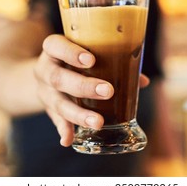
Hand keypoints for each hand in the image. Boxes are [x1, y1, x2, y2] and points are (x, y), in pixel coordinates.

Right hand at [33, 34, 149, 146]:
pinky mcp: (48, 109)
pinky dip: (63, 130)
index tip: (91, 60)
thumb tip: (141, 80)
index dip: (70, 53)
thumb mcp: (84, 55)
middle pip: (58, 78)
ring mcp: (45, 91)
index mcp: (53, 50)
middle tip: (107, 91)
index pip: (55, 46)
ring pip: (57, 103)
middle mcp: (45, 70)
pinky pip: (55, 120)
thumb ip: (111, 63)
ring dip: (78, 114)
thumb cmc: (73, 61)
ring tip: (98, 122)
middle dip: (83, 86)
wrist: (44, 75)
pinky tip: (68, 140)